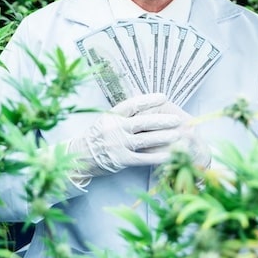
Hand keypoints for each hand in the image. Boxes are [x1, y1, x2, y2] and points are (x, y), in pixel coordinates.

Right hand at [67, 93, 209, 184]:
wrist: (79, 156)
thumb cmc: (96, 137)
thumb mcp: (105, 121)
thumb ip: (123, 116)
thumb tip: (145, 106)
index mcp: (111, 116)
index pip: (133, 104)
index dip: (149, 100)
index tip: (163, 97)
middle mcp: (114, 128)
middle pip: (143, 122)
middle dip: (162, 120)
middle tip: (177, 119)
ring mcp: (117, 144)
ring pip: (145, 140)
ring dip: (163, 137)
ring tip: (177, 135)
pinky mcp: (120, 160)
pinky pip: (142, 158)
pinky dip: (156, 157)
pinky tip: (168, 155)